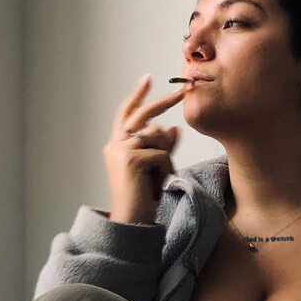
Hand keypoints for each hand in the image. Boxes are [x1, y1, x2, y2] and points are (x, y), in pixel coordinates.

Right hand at [103, 74, 192, 223]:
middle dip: (166, 101)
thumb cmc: (142, 198)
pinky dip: (166, 169)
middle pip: (144, 114)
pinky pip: (162, 153)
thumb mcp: (154, 168)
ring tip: (159, 179)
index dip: (137, 95)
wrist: (131, 222)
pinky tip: (158, 185)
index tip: (148, 78)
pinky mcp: (131, 159)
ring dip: (167, 157)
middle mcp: (115, 144)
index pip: (126, 113)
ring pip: (158, 136)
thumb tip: (174, 127)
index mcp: (116, 145)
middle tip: (185, 90)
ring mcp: (121, 150)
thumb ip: (162, 147)